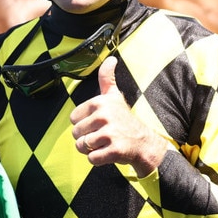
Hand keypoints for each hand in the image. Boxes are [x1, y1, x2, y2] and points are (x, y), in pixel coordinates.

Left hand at [69, 56, 168, 176]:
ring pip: (82, 146)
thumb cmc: (124, 119)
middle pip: (76, 134)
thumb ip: (107, 78)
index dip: (83, 124)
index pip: (73, 119)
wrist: (144, 143)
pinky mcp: (114, 150)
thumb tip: (111, 58)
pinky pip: (92, 158)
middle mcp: (104, 116)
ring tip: (104, 144)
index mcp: (100, 102)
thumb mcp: (114, 96)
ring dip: (91, 149)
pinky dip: (98, 159)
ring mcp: (110, 133)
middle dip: (86, 138)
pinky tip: (108, 152)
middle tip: (102, 135)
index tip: (98, 123)